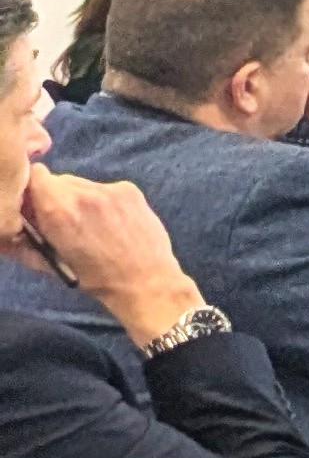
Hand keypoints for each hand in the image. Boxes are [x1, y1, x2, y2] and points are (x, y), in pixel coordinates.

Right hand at [21, 172, 202, 347]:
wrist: (145, 281)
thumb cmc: (93, 278)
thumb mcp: (50, 261)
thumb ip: (23, 239)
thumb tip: (7, 228)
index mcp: (58, 211)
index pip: (34, 175)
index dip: (32, 188)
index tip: (36, 204)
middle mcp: (82, 194)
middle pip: (56, 180)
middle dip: (54, 196)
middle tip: (63, 219)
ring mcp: (109, 190)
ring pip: (80, 183)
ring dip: (78, 198)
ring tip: (90, 224)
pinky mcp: (129, 190)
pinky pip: (104, 187)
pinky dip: (101, 200)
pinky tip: (110, 222)